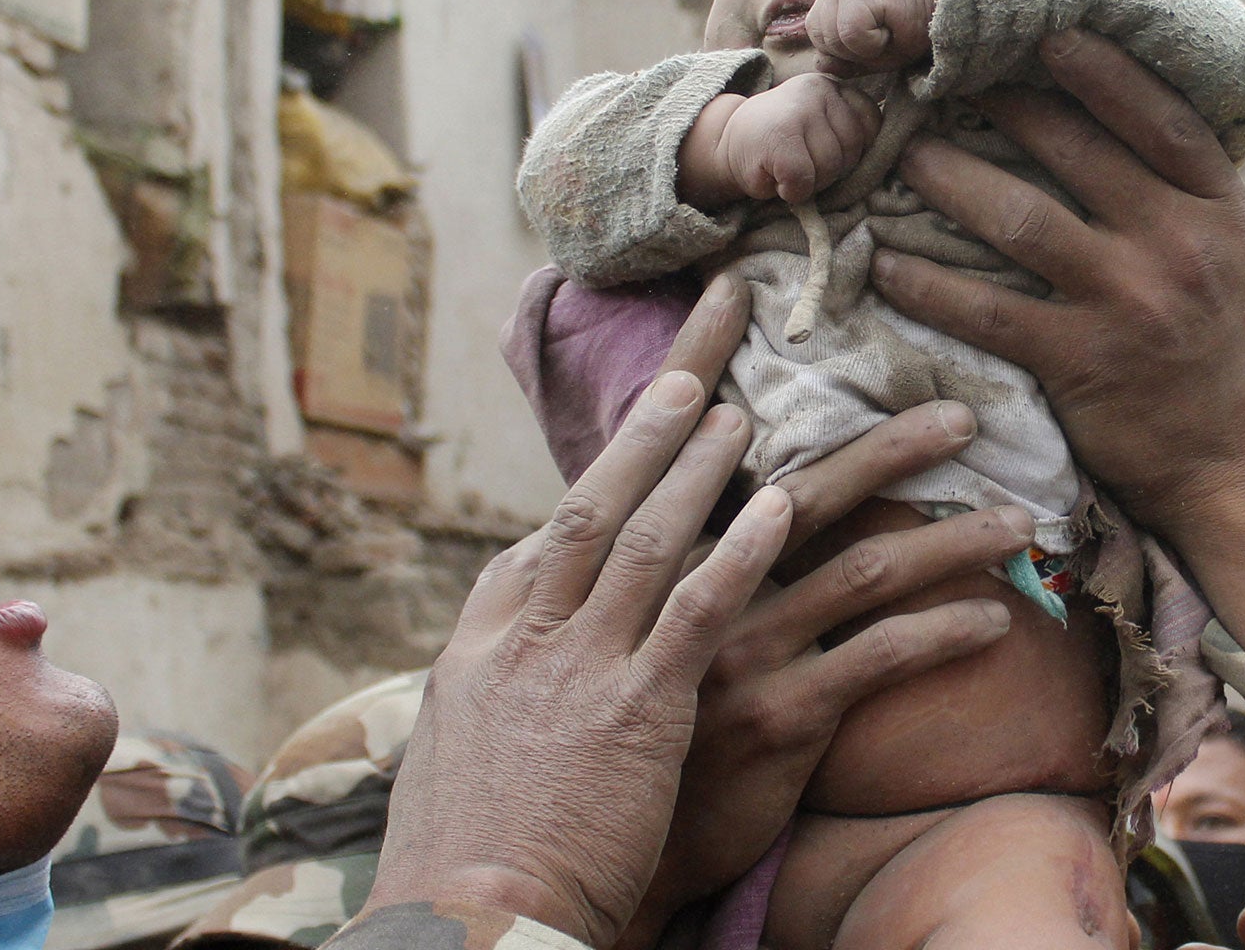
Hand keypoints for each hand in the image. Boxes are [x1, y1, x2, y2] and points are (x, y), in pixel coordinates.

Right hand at [359, 283, 794, 947]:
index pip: (562, 517)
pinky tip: (778, 509)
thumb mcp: (466, 734)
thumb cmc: (472, 843)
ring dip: (705, 466)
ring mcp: (582, 667)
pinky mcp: (638, 716)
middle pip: (601, 494)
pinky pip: (697, 613)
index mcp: (491, 629)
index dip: (617, 450)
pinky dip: (739, 552)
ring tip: (750, 408)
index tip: (664, 395)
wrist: (469, 921)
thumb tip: (531, 610)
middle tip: (705, 351)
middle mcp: (531, 629)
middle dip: (655, 417)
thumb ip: (508, 663)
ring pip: (652, 536)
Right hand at [624, 404, 1032, 943]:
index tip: (734, 288)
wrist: (597, 833)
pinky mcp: (782, 715)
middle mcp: (694, 584)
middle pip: (806, 490)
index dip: (703, 355)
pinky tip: (991, 623)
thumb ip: (655, 548)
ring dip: (950, 543)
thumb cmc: (628, 713)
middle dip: (890, 446)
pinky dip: (943, 633)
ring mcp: (740, 649)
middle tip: (962, 416)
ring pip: (865, 570)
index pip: (691, 441)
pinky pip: (880, 657)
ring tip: (1015, 526)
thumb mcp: (617, 616)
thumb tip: (694, 483)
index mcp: (657, 549)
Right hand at [698, 73, 880, 205]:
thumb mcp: (820, 124)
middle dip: (830, 171)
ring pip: (830, 168)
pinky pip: (804, 181)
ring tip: (788, 169)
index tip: (823, 150)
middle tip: (801, 163)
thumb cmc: (780, 143)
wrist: (724, 143)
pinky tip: (776, 179)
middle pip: (852, 151)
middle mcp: (819, 90)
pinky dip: (791, 191)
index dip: (853, 149)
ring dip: (810, 183)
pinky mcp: (780, 138)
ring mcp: (798, 111)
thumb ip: (850, 130)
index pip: (871, 124)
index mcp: (833, 87)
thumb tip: (888, 158)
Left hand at [809, 0, 943, 76]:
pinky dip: (872, 43)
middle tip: (886, 34)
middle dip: (852, 51)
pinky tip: (892, 26)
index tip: (877, 36)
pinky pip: (849, 34)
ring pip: (832, 39)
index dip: (845, 51)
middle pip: (820, 39)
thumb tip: (820, 66)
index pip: (817, 35)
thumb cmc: (916, 26)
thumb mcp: (875, 51)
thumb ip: (845, 60)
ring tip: (890, 28)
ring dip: (863, 48)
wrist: (952, 0)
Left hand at [871, 29, 1244, 668]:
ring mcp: (1127, 304)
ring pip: (1017, 219)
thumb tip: (1109, 113)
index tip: (1047, 31)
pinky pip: (983, 309)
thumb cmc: (1226, 351)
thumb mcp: (1231, 255)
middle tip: (936, 77)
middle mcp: (1178, 245)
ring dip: (948, 180)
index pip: (1161, 119)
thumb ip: (1178, 192)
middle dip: (999, 106)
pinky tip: (881, 261)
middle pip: (1075, 151)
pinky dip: (926, 282)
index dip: (1104, 70)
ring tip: (899, 155)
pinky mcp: (1078, 363)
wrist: (1244, 470)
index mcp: (1219, 210)